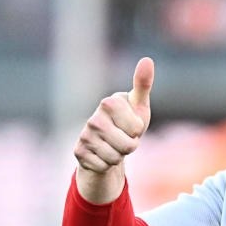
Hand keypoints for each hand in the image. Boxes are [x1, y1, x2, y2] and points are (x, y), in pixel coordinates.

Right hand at [73, 57, 153, 202]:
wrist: (108, 143)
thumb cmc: (128, 120)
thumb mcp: (139, 104)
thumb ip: (143, 84)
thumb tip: (147, 59)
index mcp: (109, 102)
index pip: (137, 128)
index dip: (138, 130)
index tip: (131, 124)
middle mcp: (93, 118)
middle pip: (128, 146)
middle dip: (130, 145)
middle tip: (124, 137)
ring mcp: (84, 135)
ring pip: (116, 158)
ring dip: (120, 155)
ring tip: (114, 145)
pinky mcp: (78, 152)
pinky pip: (104, 166)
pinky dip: (108, 164)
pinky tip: (103, 154)